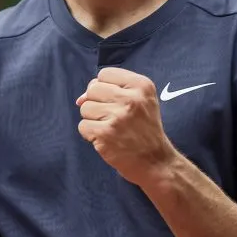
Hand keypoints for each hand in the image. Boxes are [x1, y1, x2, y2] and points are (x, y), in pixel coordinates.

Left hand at [76, 67, 177, 186]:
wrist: (156, 162)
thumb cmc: (144, 130)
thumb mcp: (140, 102)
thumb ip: (110, 91)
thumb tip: (80, 98)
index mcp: (142, 85)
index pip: (105, 74)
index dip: (104, 88)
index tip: (115, 102)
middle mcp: (131, 98)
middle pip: (93, 89)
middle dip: (97, 103)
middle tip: (113, 118)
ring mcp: (118, 117)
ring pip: (85, 108)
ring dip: (93, 120)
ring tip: (111, 129)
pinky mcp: (105, 134)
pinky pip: (83, 126)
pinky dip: (90, 135)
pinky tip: (106, 139)